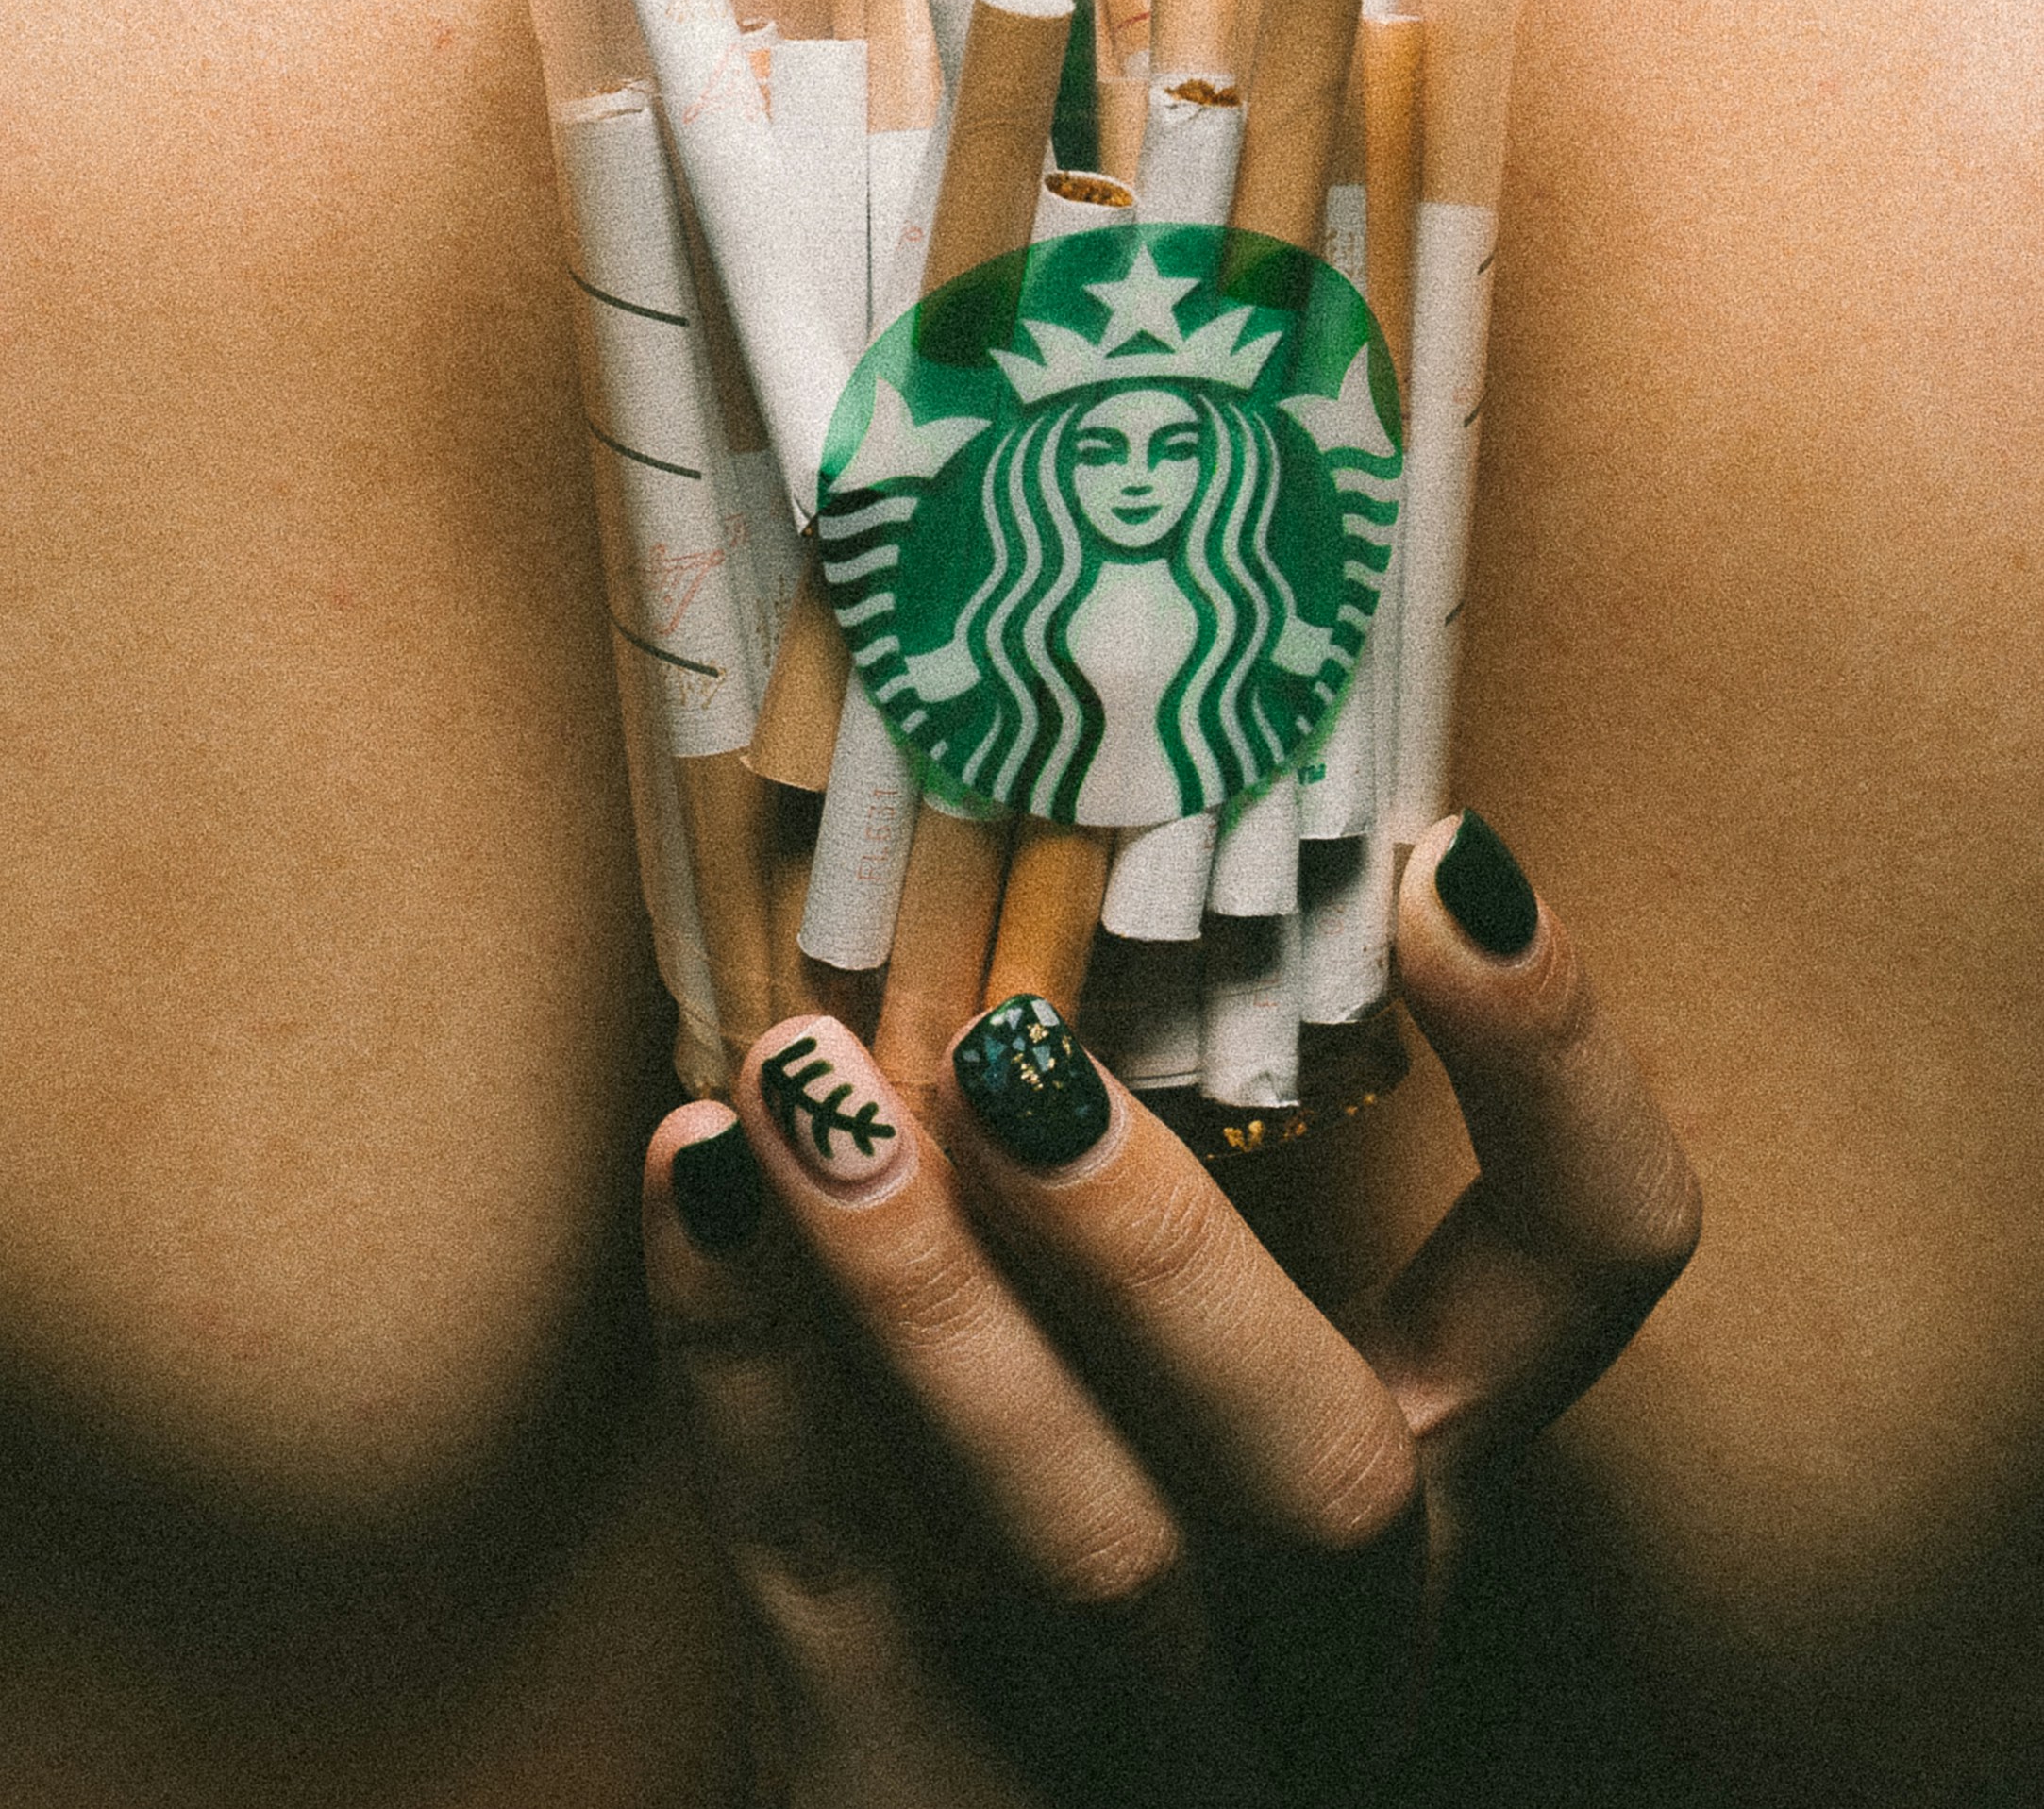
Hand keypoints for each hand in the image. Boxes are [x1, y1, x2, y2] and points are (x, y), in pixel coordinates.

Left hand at [642, 810, 1699, 1807]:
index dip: (1558, 1072)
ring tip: (798, 1092)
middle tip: (1011, 1059)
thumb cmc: (1072, 1521)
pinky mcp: (929, 1791)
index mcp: (1427, 1467)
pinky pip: (843, 1586)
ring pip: (1098, 1556)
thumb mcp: (1180, 1378)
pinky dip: (748, 1373)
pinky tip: (696, 1183)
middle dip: (1169, 1254)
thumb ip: (1152, 1168)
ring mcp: (1152, 1746)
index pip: (1594, 1267)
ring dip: (939, 1304)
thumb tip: (1032, 831)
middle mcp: (1331, 1624)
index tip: (1447, 862)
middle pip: (1329, 1473)